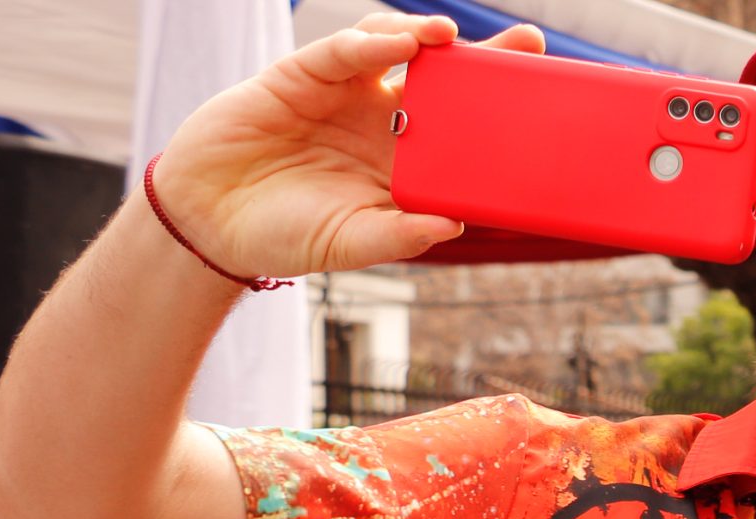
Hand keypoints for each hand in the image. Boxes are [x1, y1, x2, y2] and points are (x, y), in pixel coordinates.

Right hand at [149, 13, 546, 278]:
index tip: (546, 107)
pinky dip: (372, 43)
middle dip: (485, 61)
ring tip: (454, 38)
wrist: (208, 224)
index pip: (462, 132)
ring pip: (397, 53)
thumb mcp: (351, 243)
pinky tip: (402, 42)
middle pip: (444, 82)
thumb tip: (455, 223)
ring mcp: (344, 95)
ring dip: (428, 40)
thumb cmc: (285, 236)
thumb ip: (400, 234)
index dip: (500, 117)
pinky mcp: (302, 76)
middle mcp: (380, 122)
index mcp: (402, 163)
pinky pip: (343, 52)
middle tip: (529, 43)